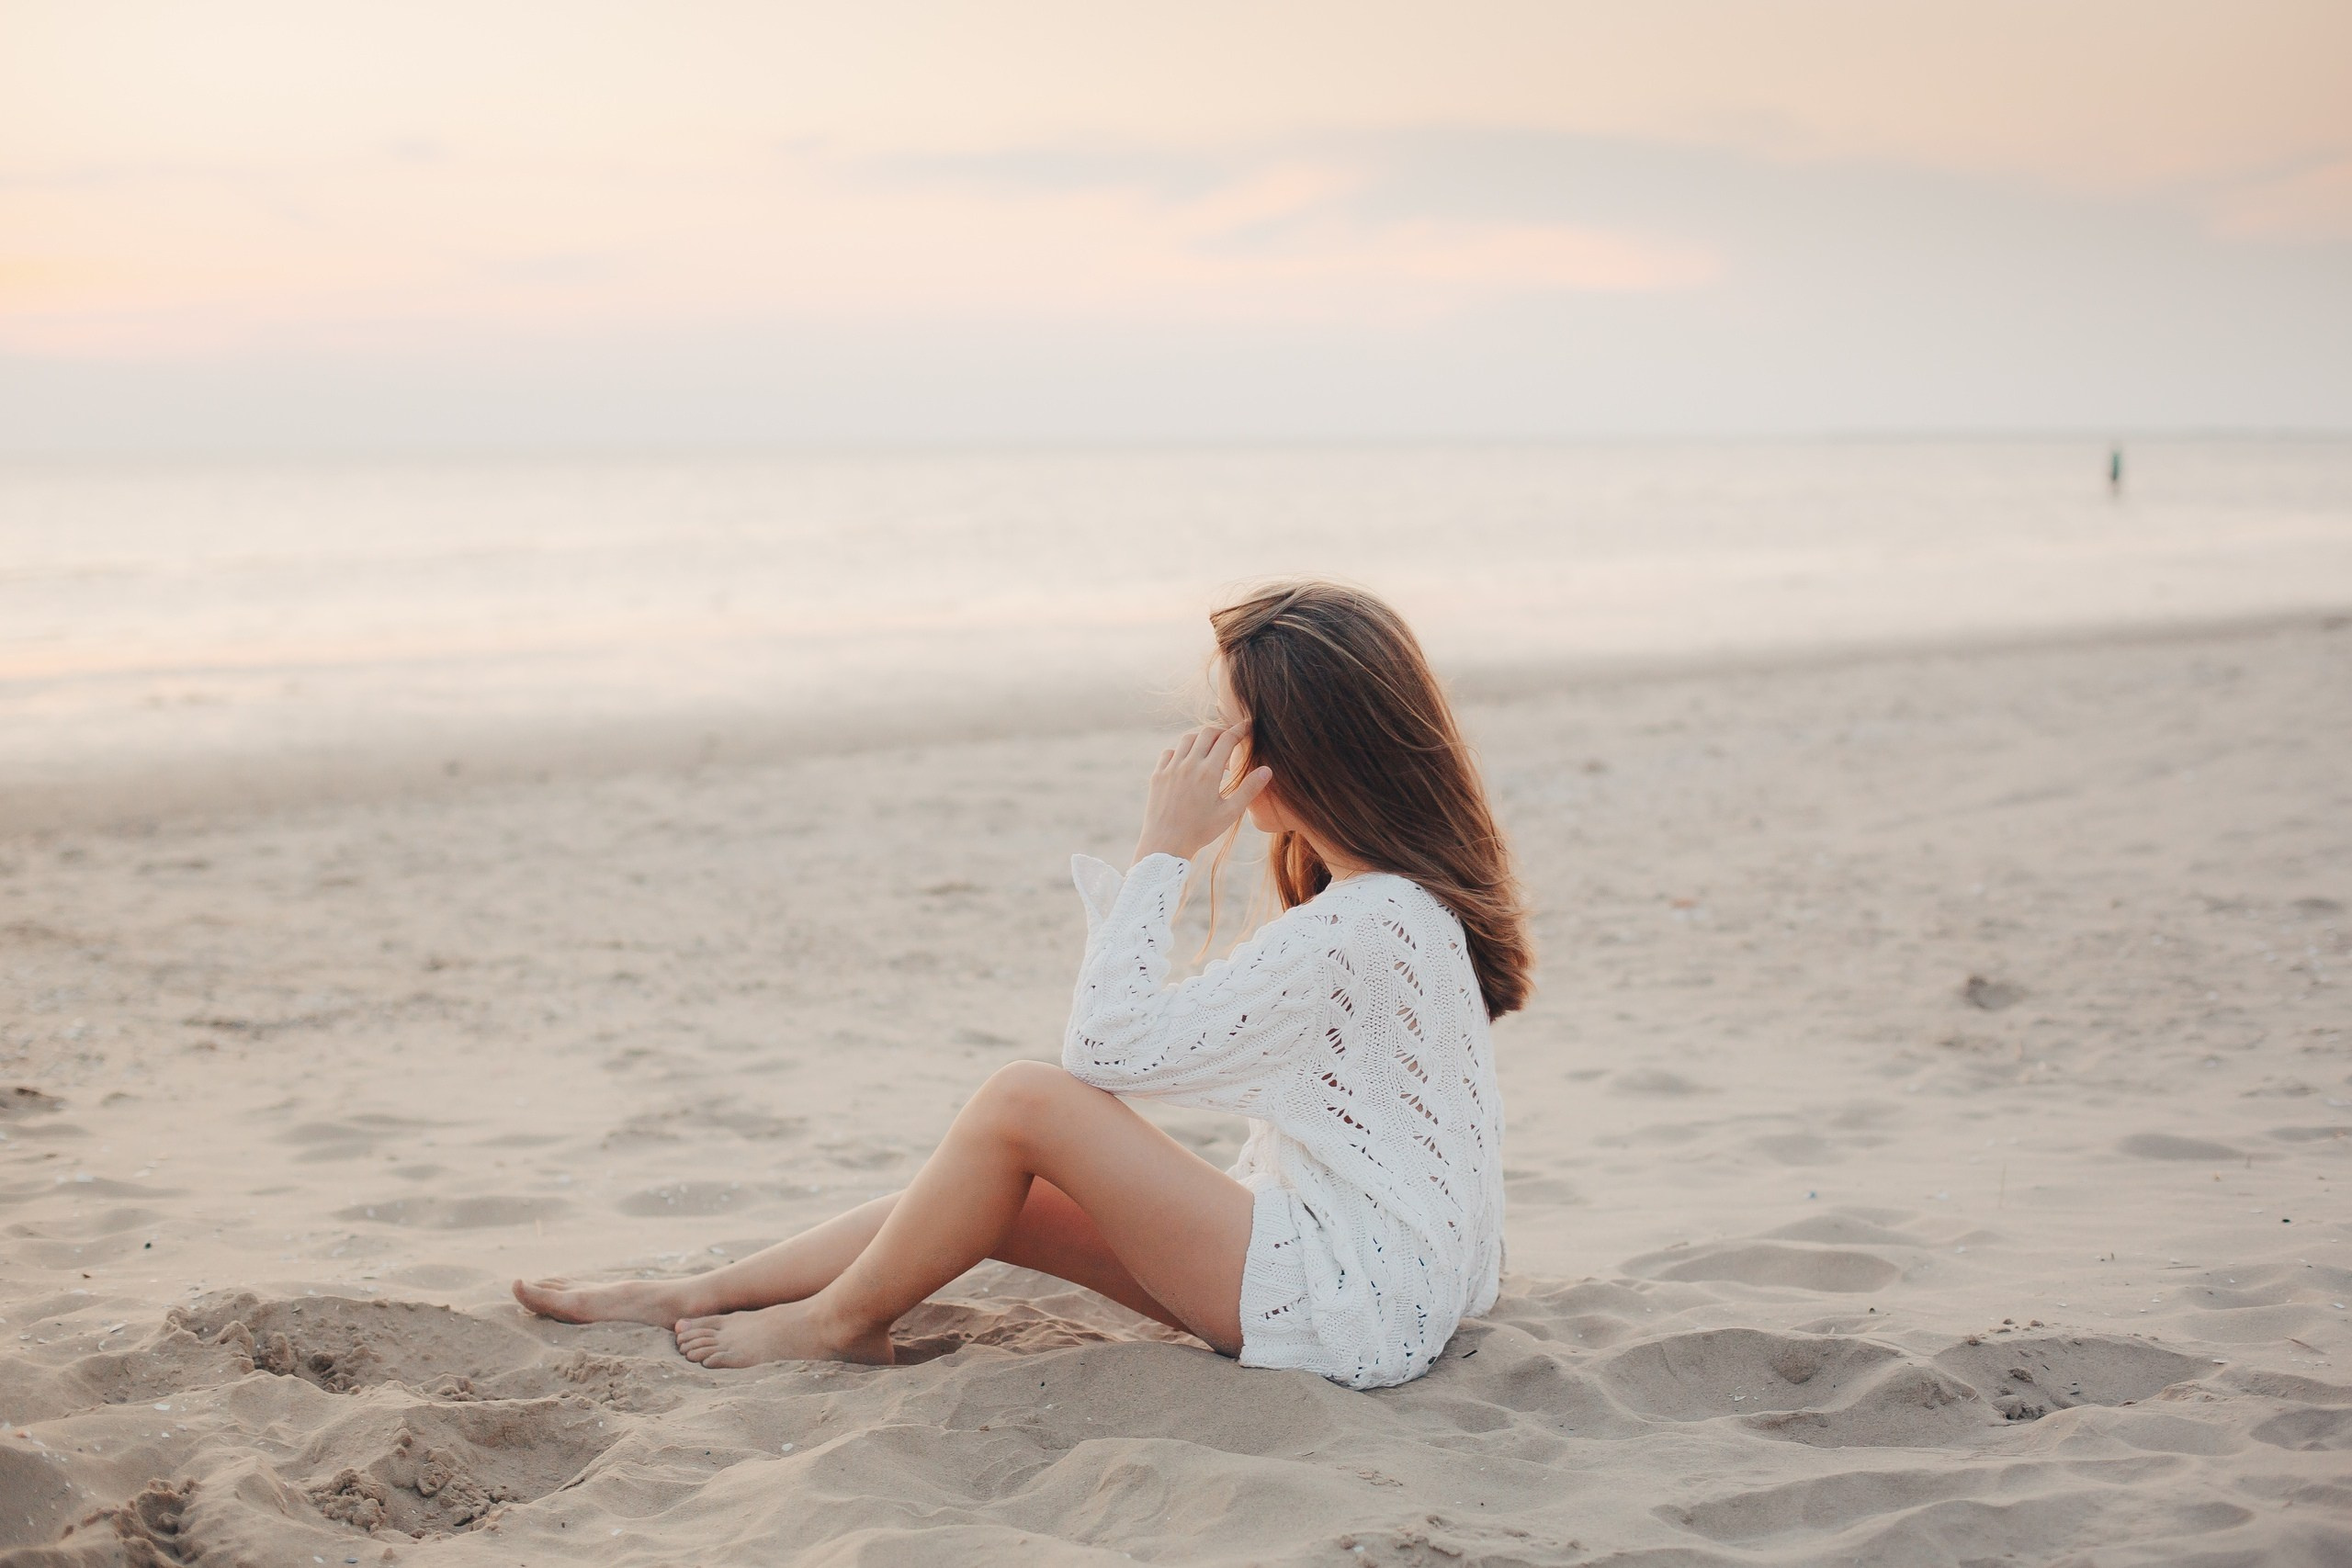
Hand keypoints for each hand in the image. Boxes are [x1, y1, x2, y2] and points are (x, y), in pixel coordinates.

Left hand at [1132, 722, 1273, 864]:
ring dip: (1201, 738)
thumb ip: (1249, 789)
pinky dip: (1182, 750)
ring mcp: (1171, 768)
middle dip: (1222, 731)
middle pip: (1207, 733)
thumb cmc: (1201, 831)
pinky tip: (1188, 761)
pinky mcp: (1158, 774)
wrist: (1166, 844)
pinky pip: (1170, 752)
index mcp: (1209, 772)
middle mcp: (1189, 764)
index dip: (1240, 730)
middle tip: (1231, 737)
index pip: (1227, 739)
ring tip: (1211, 747)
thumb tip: (1267, 770)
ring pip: (1187, 739)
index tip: (1248, 726)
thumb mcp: (1230, 813)